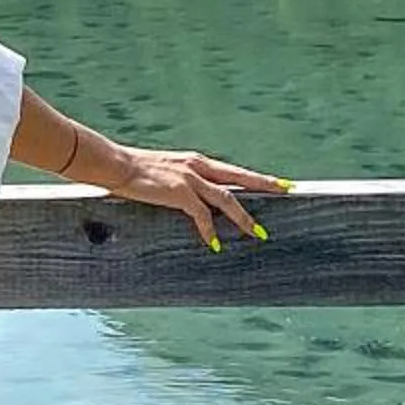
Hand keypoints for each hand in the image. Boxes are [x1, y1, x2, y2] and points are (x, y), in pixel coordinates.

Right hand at [102, 148, 290, 252]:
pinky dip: (209, 230)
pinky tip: (213, 243)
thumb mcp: (165, 172)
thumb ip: (182, 182)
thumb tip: (189, 197)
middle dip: (266, 185)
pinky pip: (201, 216)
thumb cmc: (135, 170)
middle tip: (288, 190)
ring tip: (257, 233)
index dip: (257, 178)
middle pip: (240, 178)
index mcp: (196, 161)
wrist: (116, 164)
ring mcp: (190, 179)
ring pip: (227, 199)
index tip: (278, 182)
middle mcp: (198, 166)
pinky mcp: (179, 192)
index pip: (234, 171)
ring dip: (243, 217)